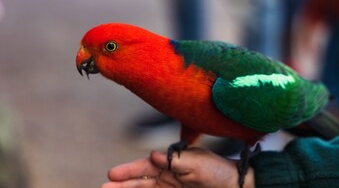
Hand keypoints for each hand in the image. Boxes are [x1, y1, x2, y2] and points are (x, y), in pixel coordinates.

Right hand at [101, 147, 254, 187]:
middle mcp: (168, 175)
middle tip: (103, 187)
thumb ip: (176, 159)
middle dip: (122, 184)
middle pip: (140, 181)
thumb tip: (153, 154)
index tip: (112, 174)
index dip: (128, 170)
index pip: (145, 166)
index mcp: (171, 163)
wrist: (236, 186)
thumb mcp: (198, 162)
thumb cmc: (218, 171)